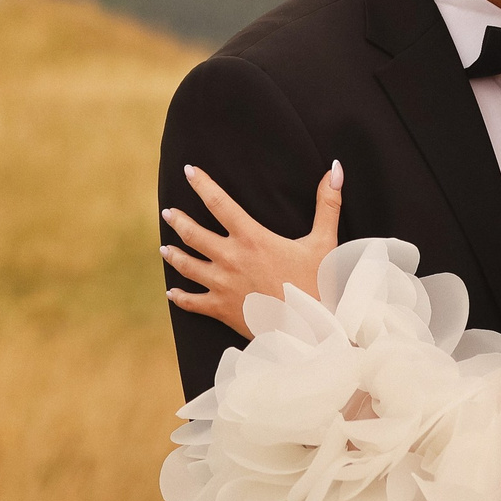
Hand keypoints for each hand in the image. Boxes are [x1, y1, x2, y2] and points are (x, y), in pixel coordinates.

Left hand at [162, 161, 342, 337]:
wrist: (310, 330)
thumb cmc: (318, 284)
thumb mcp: (324, 241)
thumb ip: (328, 204)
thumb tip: (336, 169)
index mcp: (251, 238)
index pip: (219, 203)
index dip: (202, 184)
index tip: (189, 170)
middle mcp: (230, 259)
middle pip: (193, 234)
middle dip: (178, 220)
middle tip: (167, 212)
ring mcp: (222, 285)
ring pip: (187, 266)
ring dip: (174, 255)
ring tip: (164, 248)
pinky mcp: (221, 309)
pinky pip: (193, 303)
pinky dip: (180, 297)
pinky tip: (172, 293)